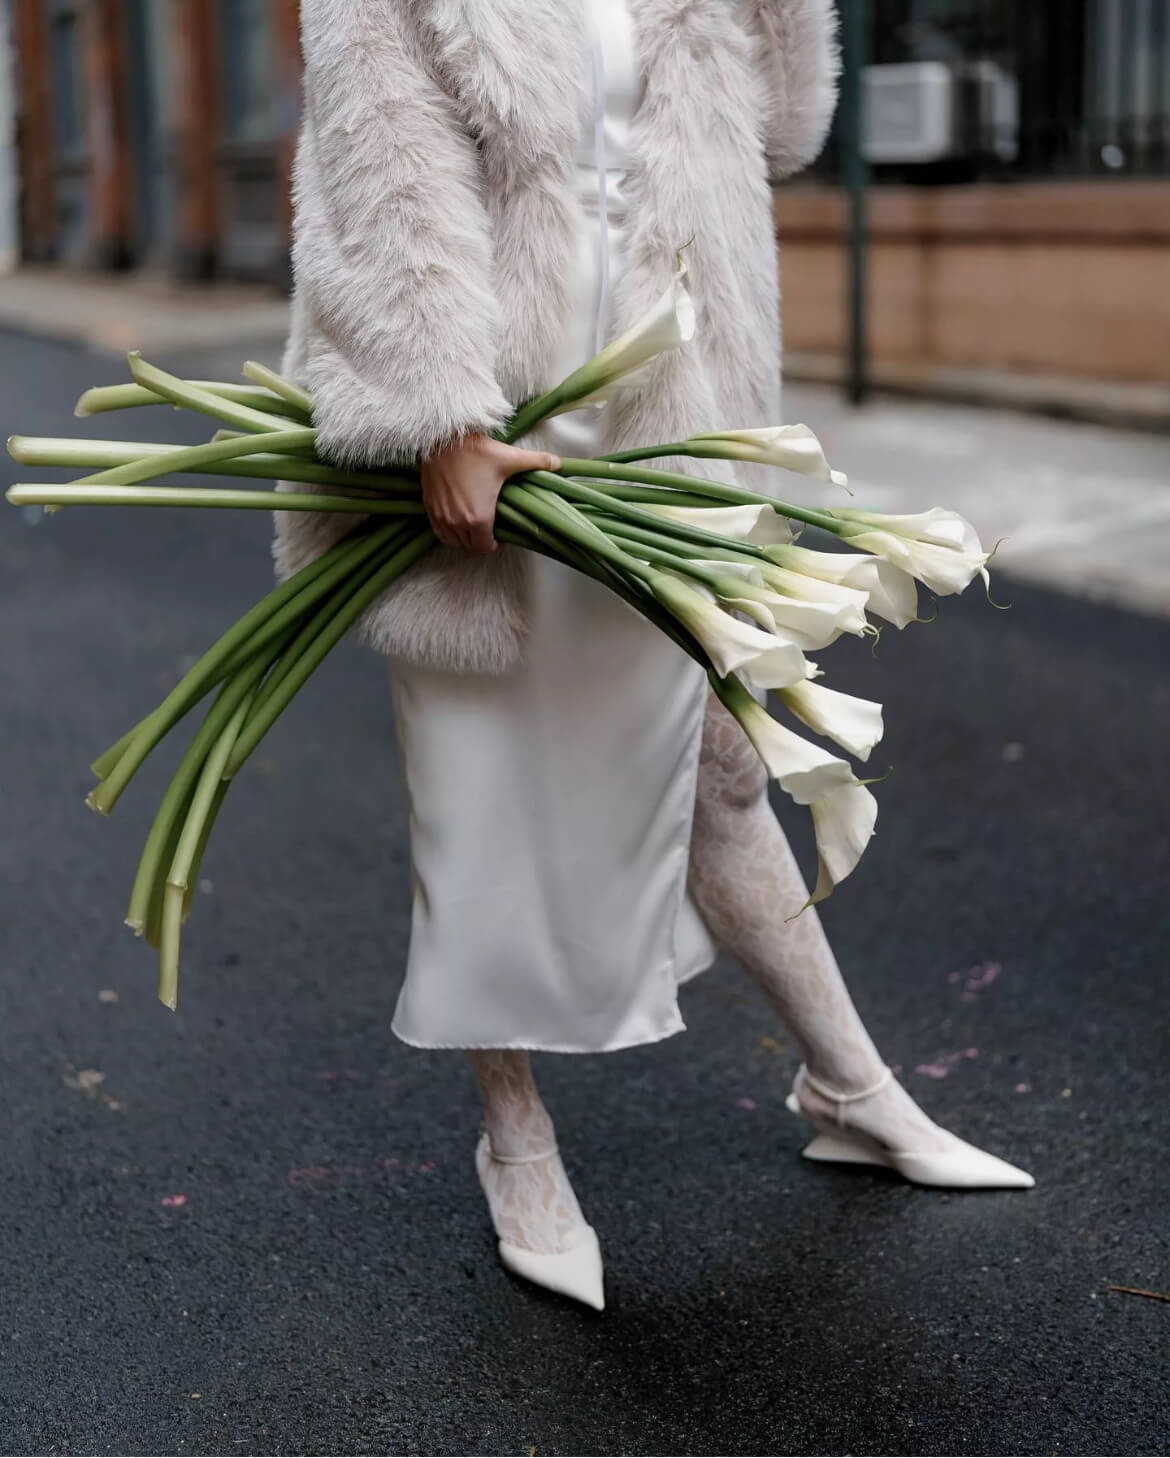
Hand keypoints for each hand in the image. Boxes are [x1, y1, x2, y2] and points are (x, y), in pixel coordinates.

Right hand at [420, 434, 560, 552]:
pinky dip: (448, 531)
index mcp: (479, 518)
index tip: (500, 535)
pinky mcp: (429, 508)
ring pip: (453, 541)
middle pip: (469, 546)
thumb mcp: (510, 458)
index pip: (485, 548)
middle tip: (489, 529)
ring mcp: (441, 516)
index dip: (495, 545)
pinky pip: (439, 532)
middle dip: (480, 541)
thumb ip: (537, 462)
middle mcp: (457, 523)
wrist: (444, 439)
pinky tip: (457, 519)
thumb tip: (559, 463)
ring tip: (474, 525)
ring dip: (464, 538)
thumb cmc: (478, 450)